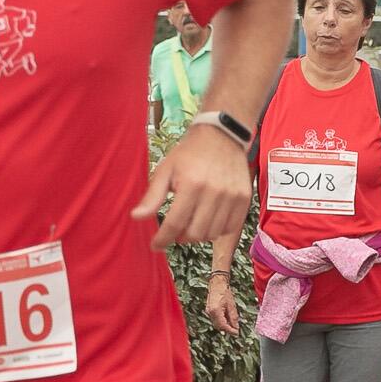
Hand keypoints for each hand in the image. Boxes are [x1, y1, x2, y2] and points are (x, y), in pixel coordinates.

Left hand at [131, 125, 252, 250]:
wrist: (221, 136)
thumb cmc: (189, 154)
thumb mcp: (165, 170)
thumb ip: (152, 197)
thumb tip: (136, 218)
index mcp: (192, 184)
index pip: (175, 223)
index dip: (163, 239)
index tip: (156, 245)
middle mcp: (215, 192)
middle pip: (195, 233)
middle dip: (180, 237)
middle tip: (175, 230)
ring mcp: (232, 197)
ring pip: (212, 234)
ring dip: (198, 234)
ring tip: (190, 223)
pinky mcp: (244, 199)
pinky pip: (230, 228)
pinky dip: (216, 230)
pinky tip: (207, 219)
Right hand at [203, 276, 240, 334]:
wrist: (217, 284)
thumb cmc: (225, 293)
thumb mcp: (232, 306)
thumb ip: (233, 318)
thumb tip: (236, 328)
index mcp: (216, 311)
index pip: (223, 326)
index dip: (230, 331)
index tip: (236, 333)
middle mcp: (210, 313)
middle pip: (218, 326)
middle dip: (227, 329)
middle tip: (236, 330)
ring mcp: (208, 312)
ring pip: (216, 324)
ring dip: (224, 326)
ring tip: (232, 324)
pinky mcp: (209, 311)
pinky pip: (215, 320)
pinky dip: (221, 321)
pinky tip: (227, 319)